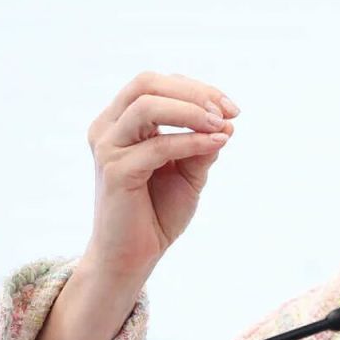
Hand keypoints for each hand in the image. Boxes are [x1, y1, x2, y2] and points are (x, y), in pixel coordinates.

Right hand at [84, 71, 238, 280]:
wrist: (134, 255)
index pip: (155, 83)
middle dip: (193, 92)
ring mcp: (108, 148)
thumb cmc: (159, 210)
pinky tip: (217, 144)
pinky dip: (192, 141)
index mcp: (121, 121)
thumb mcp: (190, 171)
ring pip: (147, 106)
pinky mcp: (114, 171)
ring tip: (221, 125)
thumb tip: (227, 121)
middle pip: (146, 84)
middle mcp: (108, 128)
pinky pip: (157, 146)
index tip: (231, 108)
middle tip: (227, 111)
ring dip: (191, 111)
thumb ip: (203, 144)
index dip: (196, 88)